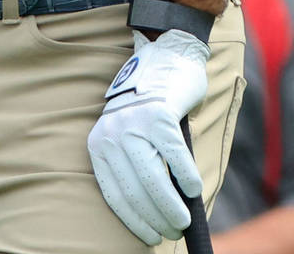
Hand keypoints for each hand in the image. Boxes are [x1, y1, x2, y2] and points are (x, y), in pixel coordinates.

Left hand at [87, 29, 210, 245]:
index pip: (114, 193)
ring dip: (169, 206)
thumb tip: (154, 212)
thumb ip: (134, 165)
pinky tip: (193, 192)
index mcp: (99, 143)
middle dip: (155, 217)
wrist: (164, 58)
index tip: (150, 236)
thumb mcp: (130, 134)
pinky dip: (186, 177)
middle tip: (172, 231)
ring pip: (153, 178)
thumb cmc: (151, 106)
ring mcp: (135, 124)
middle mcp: (112, 135)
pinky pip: (175, 156)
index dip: (134, 219)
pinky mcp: (159, 116)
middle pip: (134, 190)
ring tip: (183, 221)